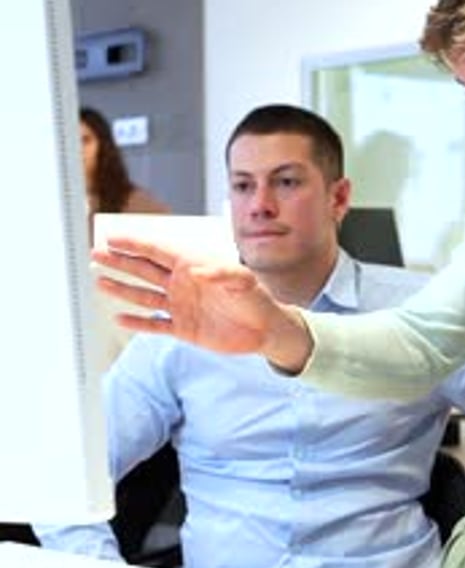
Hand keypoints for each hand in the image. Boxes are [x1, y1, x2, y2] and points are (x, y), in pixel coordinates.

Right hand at [92, 237, 312, 370]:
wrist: (266, 330)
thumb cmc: (258, 300)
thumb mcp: (245, 282)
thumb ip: (224, 273)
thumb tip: (199, 270)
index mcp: (194, 265)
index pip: (158, 251)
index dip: (135, 243)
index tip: (112, 237)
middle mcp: (183, 283)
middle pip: (144, 269)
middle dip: (120, 261)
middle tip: (96, 253)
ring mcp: (181, 305)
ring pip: (145, 295)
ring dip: (122, 289)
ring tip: (100, 282)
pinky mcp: (183, 328)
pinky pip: (155, 324)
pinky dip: (138, 322)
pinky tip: (120, 318)